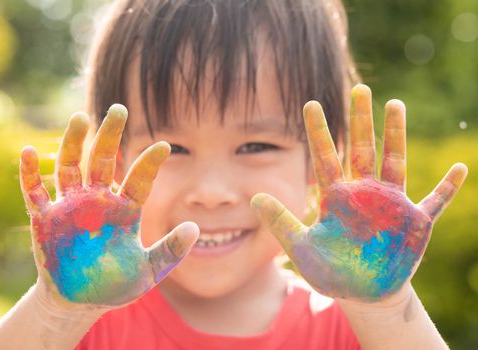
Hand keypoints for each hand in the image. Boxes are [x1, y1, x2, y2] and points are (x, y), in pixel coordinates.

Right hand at [20, 104, 197, 307]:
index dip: (150, 163)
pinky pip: (34, 192)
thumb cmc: (116, 284)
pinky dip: (29, 173)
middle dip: (111, 135)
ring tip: (80, 117)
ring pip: (71, 167)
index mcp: (125, 210)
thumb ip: (170, 251)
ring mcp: (71, 207)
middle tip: (120, 109)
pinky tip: (28, 152)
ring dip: (74, 143)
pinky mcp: (45, 219)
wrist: (80, 302)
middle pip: (104, 161)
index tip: (164, 146)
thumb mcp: (148, 271)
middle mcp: (99, 201)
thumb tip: (195, 228)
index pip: (139, 180)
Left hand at [251, 84, 466, 301]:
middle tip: (360, 89)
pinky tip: (459, 169)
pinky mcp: (415, 223)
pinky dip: (447, 188)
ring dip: (396, 135)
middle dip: (361, 120)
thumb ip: (280, 223)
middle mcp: (364, 193)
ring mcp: (391, 205)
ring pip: (394, 162)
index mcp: (337, 198)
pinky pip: (435, 202)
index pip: (325, 157)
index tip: (310, 103)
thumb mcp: (301, 248)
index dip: (318, 131)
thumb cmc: (332, 270)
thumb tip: (253, 199)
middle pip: (362, 149)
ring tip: (395, 104)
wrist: (362, 294)